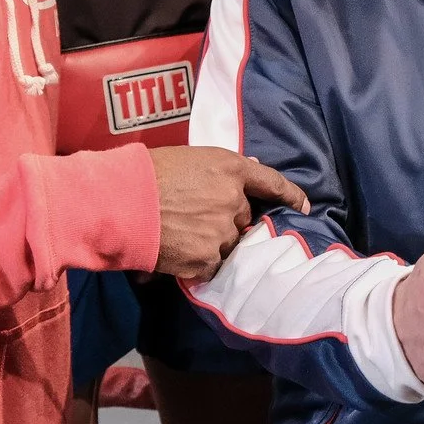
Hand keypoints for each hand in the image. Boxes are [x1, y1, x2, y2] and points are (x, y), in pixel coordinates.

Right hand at [149, 147, 308, 279]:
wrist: (120, 202)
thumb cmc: (146, 173)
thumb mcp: (189, 158)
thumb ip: (220, 170)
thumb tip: (249, 171)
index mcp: (230, 168)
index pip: (271, 182)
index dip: (290, 195)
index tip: (304, 207)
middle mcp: (233, 200)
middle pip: (243, 217)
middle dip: (225, 220)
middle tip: (194, 218)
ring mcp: (222, 231)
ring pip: (228, 243)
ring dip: (212, 242)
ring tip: (181, 235)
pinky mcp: (208, 258)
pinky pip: (212, 265)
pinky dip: (198, 263)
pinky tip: (177, 251)